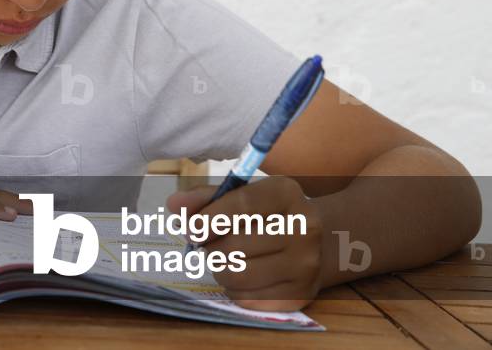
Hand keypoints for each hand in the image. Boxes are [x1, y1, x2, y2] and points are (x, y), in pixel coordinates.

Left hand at [166, 176, 323, 310]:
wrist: (317, 243)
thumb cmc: (267, 215)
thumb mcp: (242, 196)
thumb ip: (206, 198)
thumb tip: (174, 204)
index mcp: (286, 193)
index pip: (243, 205)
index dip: (210, 218)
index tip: (191, 229)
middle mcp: (304, 227)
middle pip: (236, 245)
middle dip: (210, 247)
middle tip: (207, 245)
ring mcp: (305, 264)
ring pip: (239, 274)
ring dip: (219, 269)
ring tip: (223, 260)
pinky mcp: (299, 295)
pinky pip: (248, 298)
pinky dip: (234, 289)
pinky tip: (241, 276)